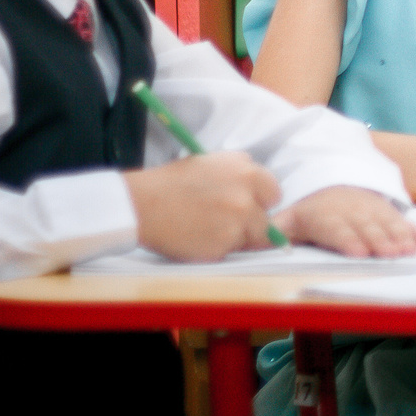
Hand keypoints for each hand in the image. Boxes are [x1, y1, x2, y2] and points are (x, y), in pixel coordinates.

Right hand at [124, 152, 282, 261]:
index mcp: (245, 171)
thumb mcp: (211, 163)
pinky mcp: (224, 246)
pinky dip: (219, 249)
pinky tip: (199, 238)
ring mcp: (237, 223)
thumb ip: (239, 174)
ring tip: (208, 228)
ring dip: (237, 237)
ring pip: (251, 238)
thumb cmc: (171, 183)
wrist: (142, 205)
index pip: (274, 193)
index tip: (249, 206)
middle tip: (227, 221)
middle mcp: (246, 196)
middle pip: (266, 220)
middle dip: (252, 222)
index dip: (260, 202)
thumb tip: (257, 190)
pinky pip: (231, 251)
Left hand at [279, 187, 415, 256]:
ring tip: (410, 250)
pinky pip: (412, 224)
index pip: (338, 230)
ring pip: (391, 226)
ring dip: (402, 238)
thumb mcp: (291, 216)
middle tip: (390, 253)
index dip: (348, 240)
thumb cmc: (312, 210)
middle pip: (368, 229)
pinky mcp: (393, 216)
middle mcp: (355, 214)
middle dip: (379, 241)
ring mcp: (377, 214)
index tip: (358, 251)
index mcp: (328, 217)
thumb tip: (259, 239)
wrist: (336, 180)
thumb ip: (278, 230)